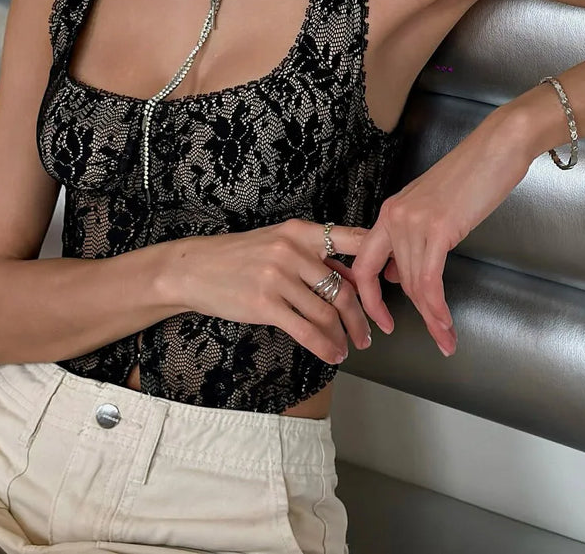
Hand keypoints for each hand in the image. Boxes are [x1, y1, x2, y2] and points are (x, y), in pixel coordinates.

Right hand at [175, 218, 375, 364]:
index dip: (377, 262)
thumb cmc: (238, 257)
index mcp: (300, 231)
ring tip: (347, 347)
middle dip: (361, 318)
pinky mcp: (265, 303)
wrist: (194, 268)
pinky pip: (307, 331)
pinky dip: (325, 347)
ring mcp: (278, 277)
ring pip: (327, 314)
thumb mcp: (278, 242)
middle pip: (344, 289)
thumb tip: (353, 277)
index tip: (390, 284)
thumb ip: (314, 256)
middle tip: (369, 334)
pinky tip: (331, 354)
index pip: (352, 240)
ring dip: (344, 337)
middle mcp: (292, 250)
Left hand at [350, 117, 532, 355]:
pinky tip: (445, 322)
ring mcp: (413, 221)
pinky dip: (437, 306)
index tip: (379, 321)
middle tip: (423, 336)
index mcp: (390, 212)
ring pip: (412, 283)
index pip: (362, 263)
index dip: (367, 298)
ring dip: (430, 316)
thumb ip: (411, 240)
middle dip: (401, 313)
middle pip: (385, 278)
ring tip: (444, 338)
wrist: (496, 148)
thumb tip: (397, 275)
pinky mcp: (438, 227)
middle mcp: (394, 216)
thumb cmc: (471, 176)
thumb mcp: (430, 209)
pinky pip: (429, 279)